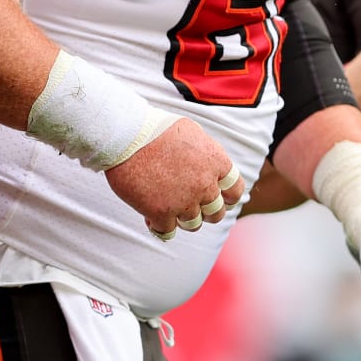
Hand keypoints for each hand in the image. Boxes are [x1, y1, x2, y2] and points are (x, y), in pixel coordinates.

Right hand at [104, 118, 245, 238]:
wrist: (125, 136)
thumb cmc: (154, 128)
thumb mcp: (191, 132)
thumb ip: (206, 153)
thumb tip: (211, 165)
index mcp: (216, 162)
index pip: (235, 191)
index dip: (228, 198)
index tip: (219, 199)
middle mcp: (205, 184)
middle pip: (216, 213)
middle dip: (206, 212)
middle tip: (191, 206)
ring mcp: (184, 201)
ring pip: (193, 224)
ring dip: (182, 218)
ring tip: (169, 208)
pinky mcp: (161, 213)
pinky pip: (167, 231)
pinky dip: (159, 226)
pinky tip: (150, 217)